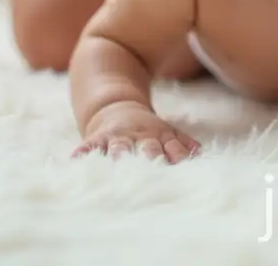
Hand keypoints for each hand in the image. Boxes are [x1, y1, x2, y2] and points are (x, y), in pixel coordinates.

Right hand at [72, 101, 199, 163]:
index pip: (173, 150)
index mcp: (159, 137)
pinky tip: (76, 158)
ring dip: (120, 155)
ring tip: (119, 164)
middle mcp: (140, 137)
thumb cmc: (146, 129)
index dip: (179, 159)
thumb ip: (183, 143)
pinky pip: (90, 144)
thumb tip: (200, 154)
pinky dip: (83, 151)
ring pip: (120, 147)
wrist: (116, 106)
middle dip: (152, 158)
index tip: (185, 171)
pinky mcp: (98, 137)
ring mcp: (119, 137)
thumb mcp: (167, 131)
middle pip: (149, 149)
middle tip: (155, 170)